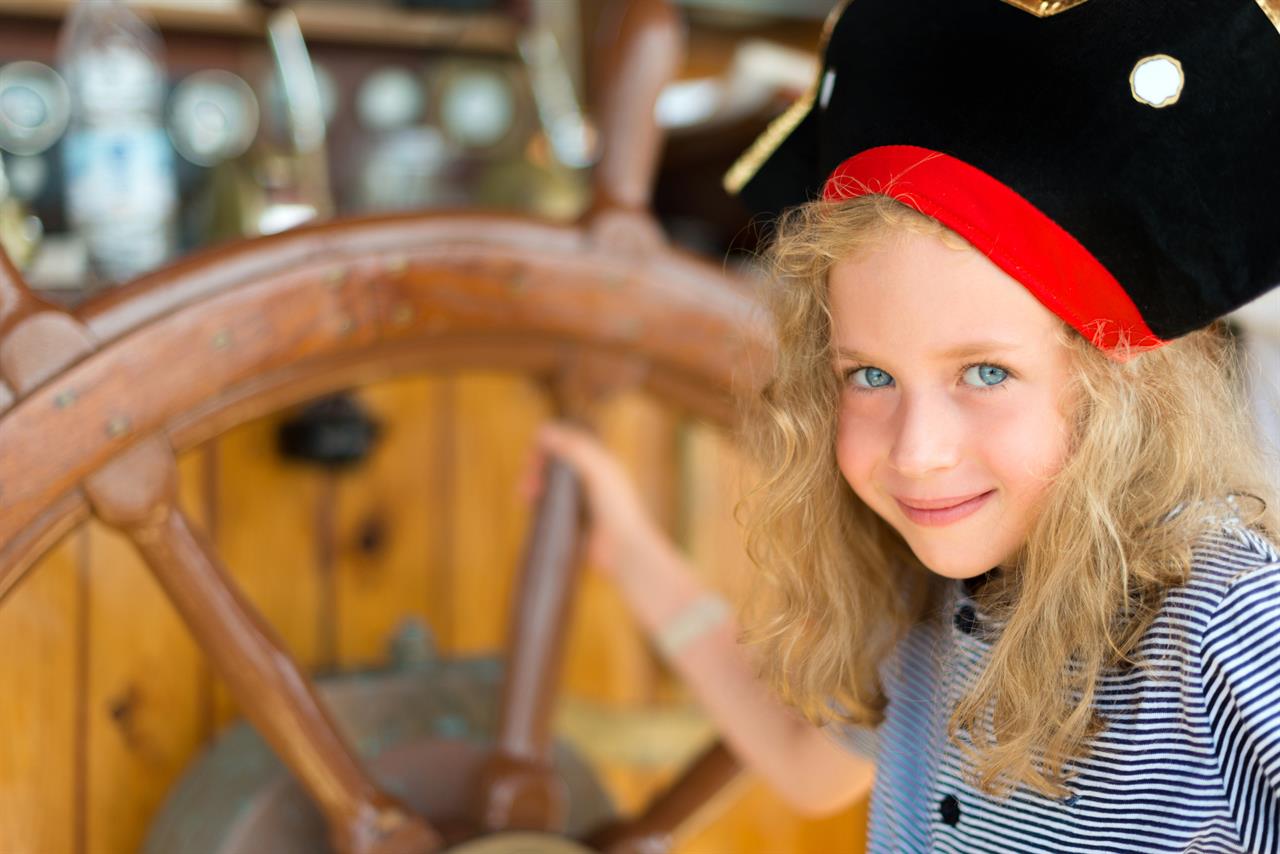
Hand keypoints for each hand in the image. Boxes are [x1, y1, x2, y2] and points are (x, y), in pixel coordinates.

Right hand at [519, 421, 663, 581]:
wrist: (624, 548)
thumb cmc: (617, 508)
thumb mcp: (597, 469)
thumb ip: (572, 448)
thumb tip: (543, 430)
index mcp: (599, 463)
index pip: (566, 445)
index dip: (546, 447)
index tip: (532, 458)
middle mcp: (590, 480)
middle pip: (554, 465)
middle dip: (536, 468)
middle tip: (527, 483)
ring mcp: (581, 501)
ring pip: (550, 485)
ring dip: (534, 485)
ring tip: (526, 495)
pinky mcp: (574, 521)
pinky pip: (551, 507)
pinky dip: (539, 504)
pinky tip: (532, 508)